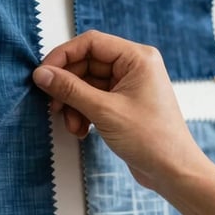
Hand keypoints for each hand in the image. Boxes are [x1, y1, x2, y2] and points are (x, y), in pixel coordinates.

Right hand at [33, 30, 206, 192]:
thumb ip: (70, 89)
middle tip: (53, 104)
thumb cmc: (152, 139)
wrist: (173, 171)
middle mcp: (134, 67)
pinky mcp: (123, 104)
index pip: (91, 43)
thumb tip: (42, 74)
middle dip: (67, 86)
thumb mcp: (104, 111)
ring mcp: (128, 86)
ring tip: (71, 125)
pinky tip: (81, 130)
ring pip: (87, 84)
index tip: (43, 73)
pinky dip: (82, 113)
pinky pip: (93, 99)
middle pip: (86, 64)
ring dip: (73, 104)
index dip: (63, 56)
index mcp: (137, 58)